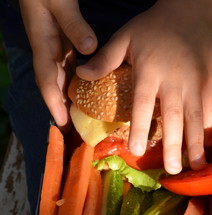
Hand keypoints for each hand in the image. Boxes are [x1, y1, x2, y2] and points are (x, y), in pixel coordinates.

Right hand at [19, 0, 97, 131]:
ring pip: (62, 74)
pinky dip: (77, 76)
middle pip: (54, 83)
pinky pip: (70, 63)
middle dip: (61, 105)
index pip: (47, 80)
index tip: (63, 124)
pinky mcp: (63, 38)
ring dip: (70, 93)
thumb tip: (89, 48)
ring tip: (83, 112)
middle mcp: (48, 48)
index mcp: (43, 44)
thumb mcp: (59, 2)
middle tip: (74, 127)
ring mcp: (55, 43)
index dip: (54, 103)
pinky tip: (89, 84)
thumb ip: (73, 24)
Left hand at [76, 0, 211, 173]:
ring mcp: (195, 82)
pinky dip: (211, 127)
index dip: (142, 129)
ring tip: (199, 166)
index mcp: (150, 70)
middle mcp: (174, 81)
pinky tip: (210, 144)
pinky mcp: (210, 82)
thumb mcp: (125, 36)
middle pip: (175, 118)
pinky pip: (211, 108)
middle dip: (176, 146)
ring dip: (198, 143)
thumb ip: (105, 58)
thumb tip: (81, 75)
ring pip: (198, 117)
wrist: (191, 12)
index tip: (138, 152)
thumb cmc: (155, 26)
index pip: (144, 104)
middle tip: (173, 171)